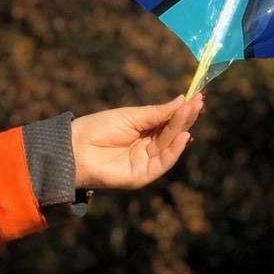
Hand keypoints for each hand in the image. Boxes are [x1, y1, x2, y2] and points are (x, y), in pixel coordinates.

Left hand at [70, 93, 202, 190]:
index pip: (168, 121)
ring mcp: (144, 162)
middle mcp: (147, 147)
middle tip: (198, 102)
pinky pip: (162, 164)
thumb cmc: (99, 127)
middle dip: (185, 118)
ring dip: (181, 129)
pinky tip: (182, 136)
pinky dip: (174, 151)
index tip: (197, 97)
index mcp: (144, 131)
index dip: (182, 110)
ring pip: (169, 146)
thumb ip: (157, 113)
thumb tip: (181, 100)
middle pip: (171, 133)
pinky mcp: (140, 176)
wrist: (75, 147)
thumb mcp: (132, 116)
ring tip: (190, 112)